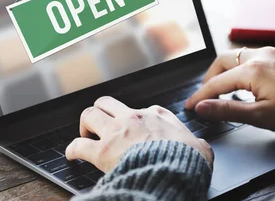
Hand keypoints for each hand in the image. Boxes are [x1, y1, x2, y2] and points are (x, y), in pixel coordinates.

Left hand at [66, 96, 213, 172]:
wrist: (173, 171)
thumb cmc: (187, 161)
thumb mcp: (200, 148)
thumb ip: (198, 144)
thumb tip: (201, 148)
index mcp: (157, 115)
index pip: (142, 109)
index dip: (136, 119)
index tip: (135, 129)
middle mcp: (134, 118)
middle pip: (107, 102)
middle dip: (101, 111)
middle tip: (101, 124)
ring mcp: (116, 132)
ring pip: (89, 114)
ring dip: (85, 124)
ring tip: (85, 134)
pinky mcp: (103, 151)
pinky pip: (78, 145)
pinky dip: (72, 149)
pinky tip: (72, 154)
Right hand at [184, 47, 274, 132]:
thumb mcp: (261, 116)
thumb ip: (228, 110)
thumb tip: (202, 107)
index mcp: (251, 70)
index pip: (216, 83)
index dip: (200, 96)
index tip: (189, 107)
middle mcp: (258, 55)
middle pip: (222, 61)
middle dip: (209, 78)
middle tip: (205, 97)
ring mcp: (269, 53)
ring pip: (236, 56)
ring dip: (224, 72)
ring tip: (222, 91)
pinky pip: (250, 57)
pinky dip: (239, 68)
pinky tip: (243, 83)